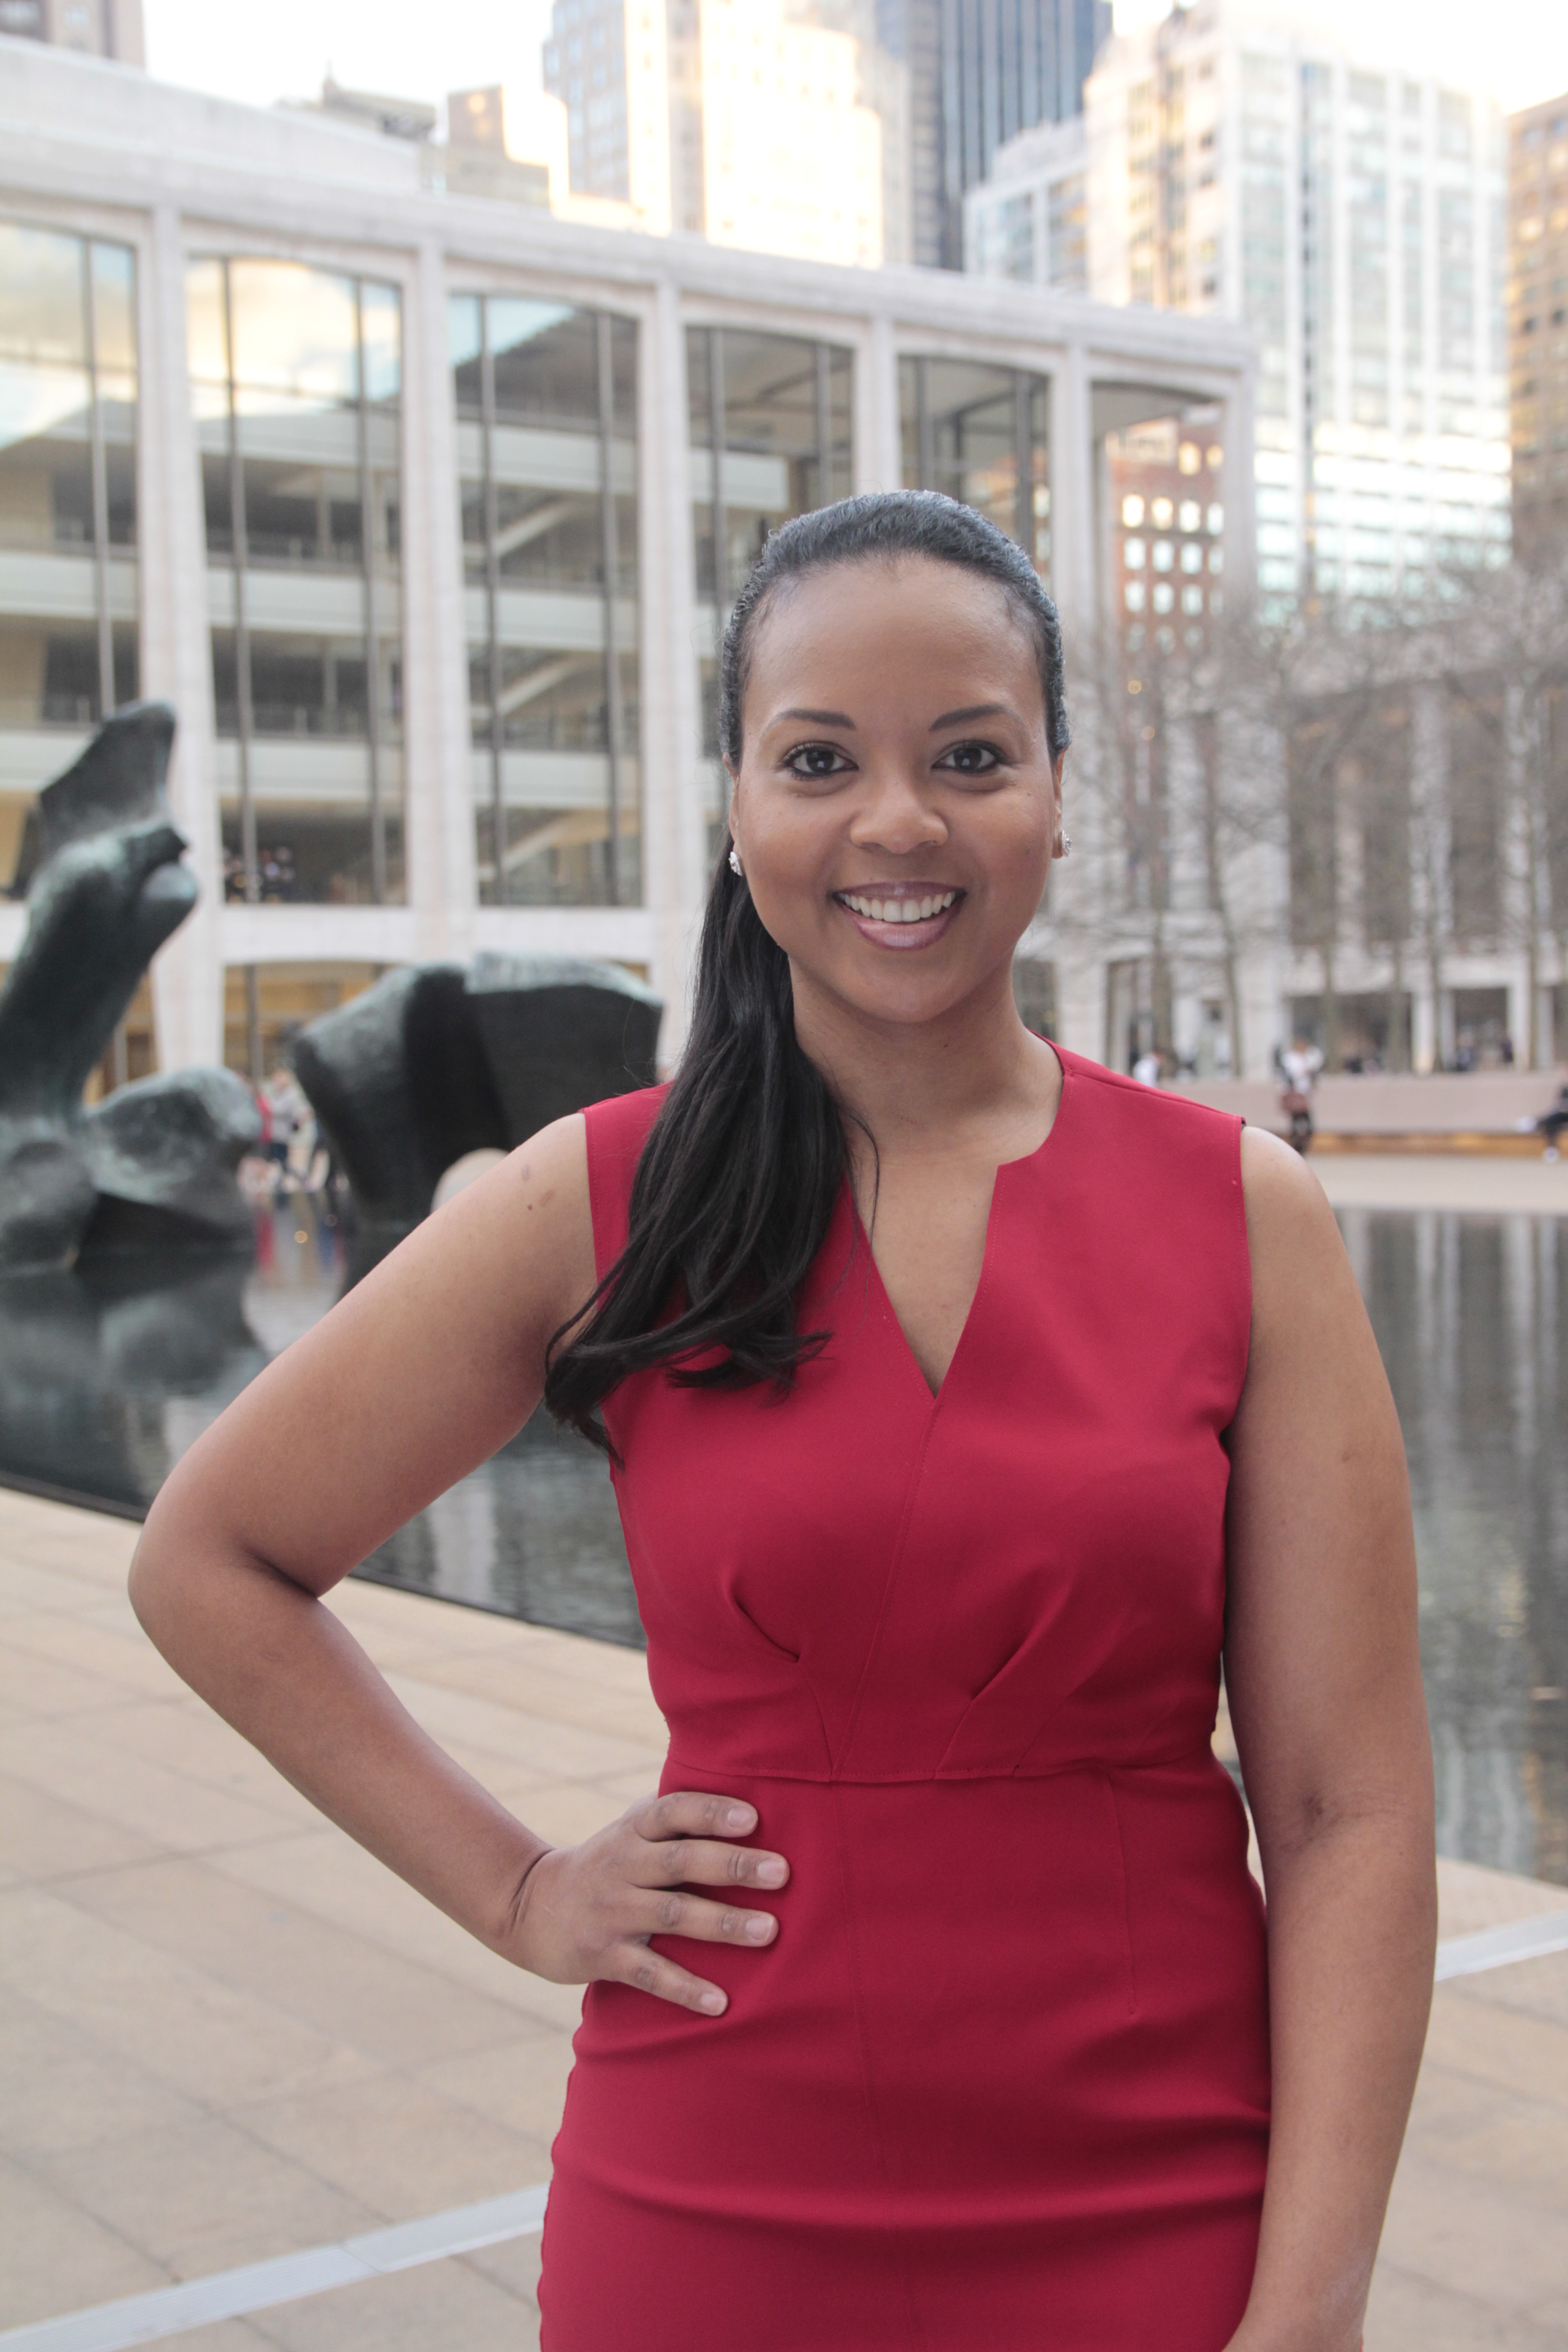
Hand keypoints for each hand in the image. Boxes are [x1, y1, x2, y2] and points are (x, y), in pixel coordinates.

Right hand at [508, 1790, 788, 2014]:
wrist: (529, 1907)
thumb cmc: (607, 1863)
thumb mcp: (631, 1830)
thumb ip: (675, 1815)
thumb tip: (746, 1787)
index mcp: (633, 1831)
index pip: (672, 1812)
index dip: (710, 1811)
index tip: (752, 1817)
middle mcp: (622, 1866)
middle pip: (680, 1861)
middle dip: (732, 1865)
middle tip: (781, 1872)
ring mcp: (612, 1913)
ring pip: (672, 1916)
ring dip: (723, 1924)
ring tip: (770, 1931)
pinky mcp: (604, 1957)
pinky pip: (650, 1975)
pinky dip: (685, 1988)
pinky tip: (720, 2003)